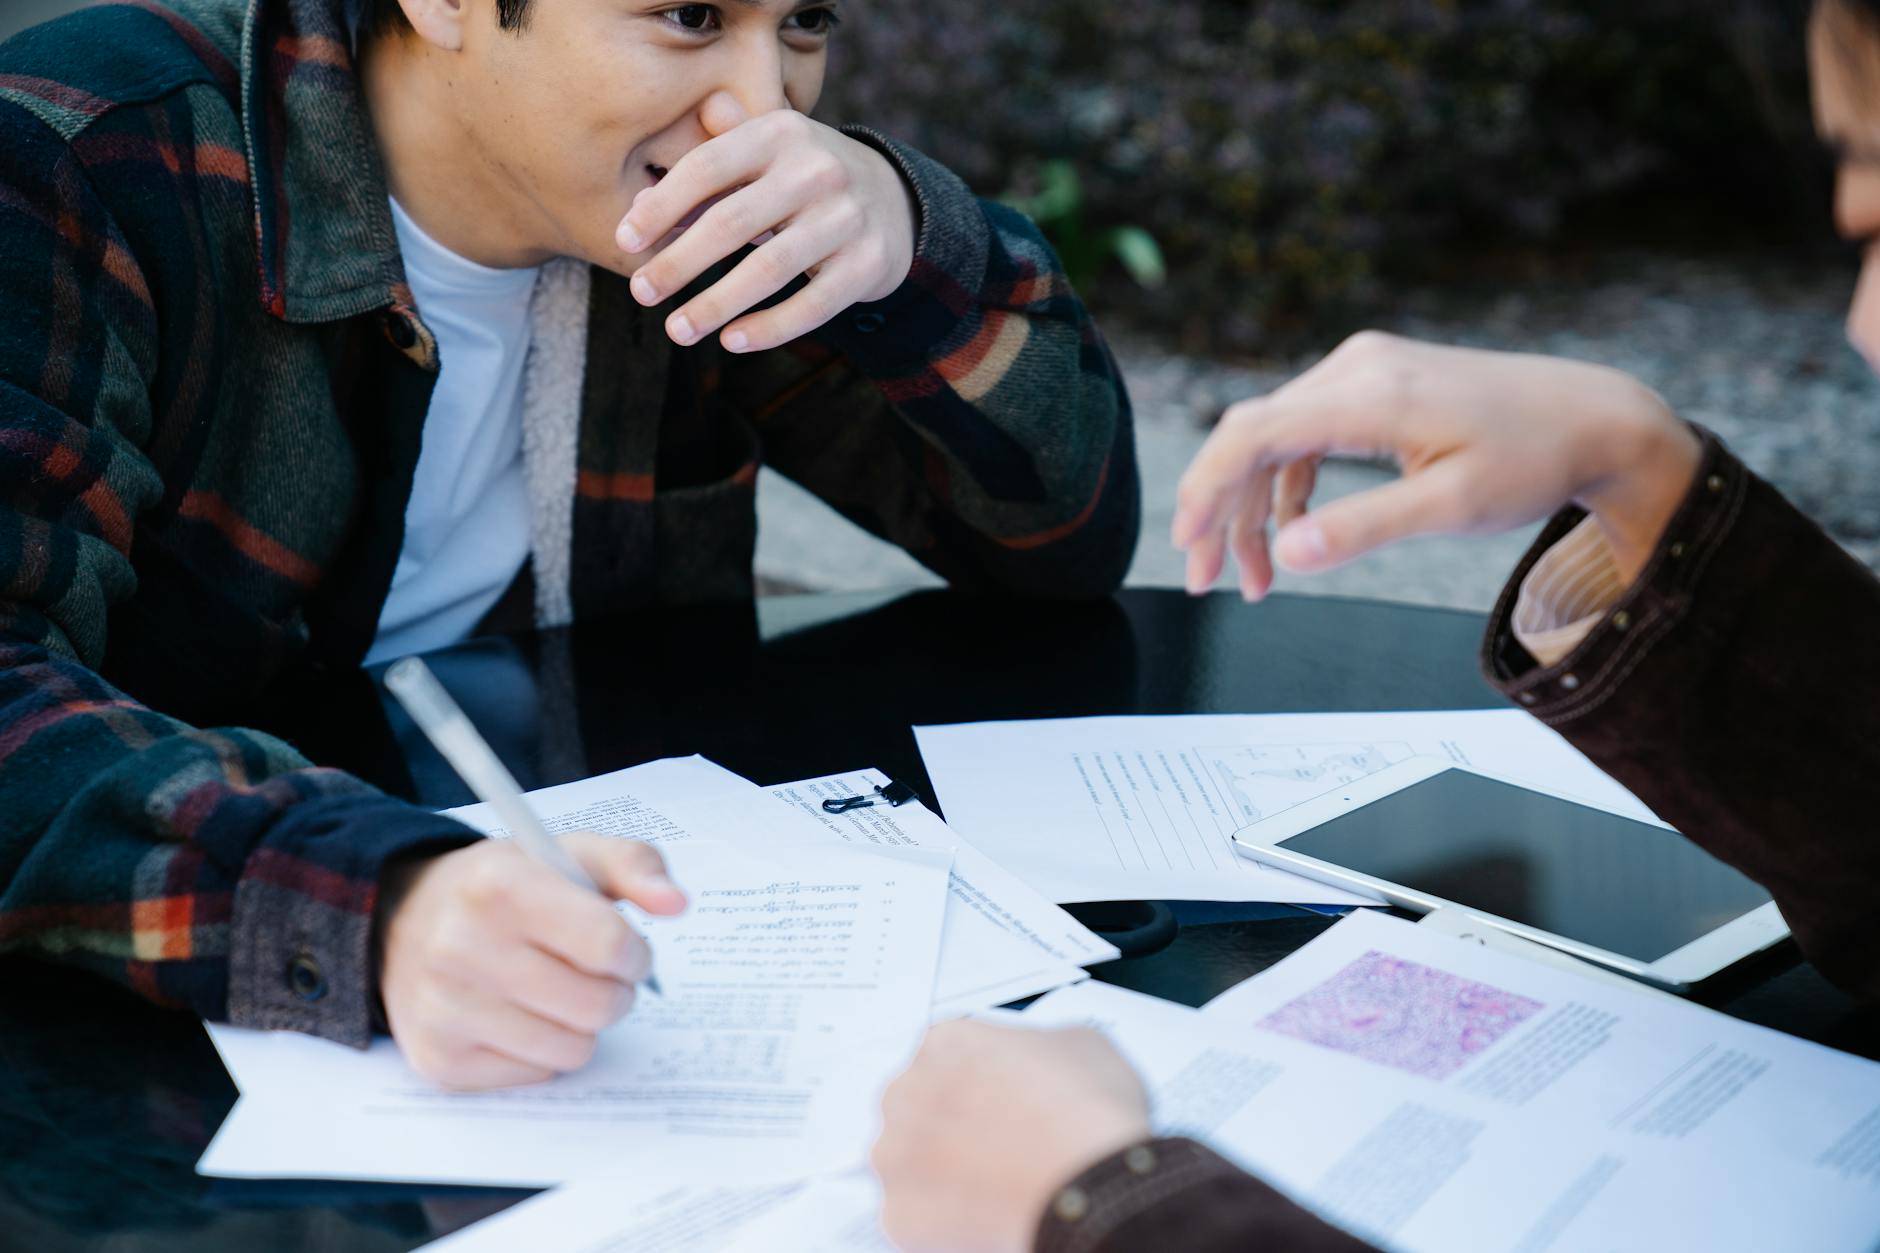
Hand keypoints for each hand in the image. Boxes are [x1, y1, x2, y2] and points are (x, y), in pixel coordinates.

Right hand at [376, 834, 685, 1089]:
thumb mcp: (567, 853)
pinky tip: (518, 1014)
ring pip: (572, 1050)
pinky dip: (541, 1052)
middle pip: (598, 1005)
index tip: (625, 948)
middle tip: (594, 973)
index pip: (609, 943)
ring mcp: (445, 1011)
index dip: (635, 951)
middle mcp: (461, 948)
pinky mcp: (439, 1061)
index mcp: (500, 887)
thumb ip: (635, 866)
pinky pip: (536, 1076)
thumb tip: (677, 904)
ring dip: (580, 1025)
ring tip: (555, 991)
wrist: (405, 920)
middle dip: (614, 991)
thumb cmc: (506, 886)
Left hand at [616, 93, 916, 354]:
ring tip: (677, 330)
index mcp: (780, 133)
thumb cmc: (801, 182)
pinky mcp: (868, 264)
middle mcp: (817, 170)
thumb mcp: (761, 159)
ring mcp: (847, 218)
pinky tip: (732, 342)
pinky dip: (769, 328)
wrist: (894, 200)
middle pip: (732, 223)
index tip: (624, 242)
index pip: (708, 167)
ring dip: (715, 305)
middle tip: (641, 293)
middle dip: (679, 263)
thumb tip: (640, 209)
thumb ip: (704, 175)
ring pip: (769, 270)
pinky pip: (811, 305)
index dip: (662, 207)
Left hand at [873, 1021, 1151, 1252]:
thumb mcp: (1081, 1044)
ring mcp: (897, 1154)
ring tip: (992, 1187)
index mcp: (946, 1041)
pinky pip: (913, 1217)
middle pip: (915, 1105)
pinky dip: (942, 1223)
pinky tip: (985, 1218)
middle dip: (947, 1125)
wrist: (1090, 1185)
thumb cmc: (1088, 1115)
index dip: (974, 1081)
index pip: (944, 1055)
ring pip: (906, 1162)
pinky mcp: (899, 1213)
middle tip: (994, 1147)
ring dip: (937, 1173)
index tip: (995, 1101)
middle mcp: (908, 1090)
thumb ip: (1039, 1045)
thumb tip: (1043, 1063)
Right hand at [1171, 332, 1703, 599]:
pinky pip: (1304, 433)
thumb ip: (1364, 529)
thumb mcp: (1452, 508)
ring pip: (1273, 438)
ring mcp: (1363, 369)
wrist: (1593, 418)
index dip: (1205, 490)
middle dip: (1221, 512)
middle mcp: (1355, 368)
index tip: (1186, 547)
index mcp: (1369, 393)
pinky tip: (1292, 533)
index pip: (1252, 435)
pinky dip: (1286, 485)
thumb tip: (1287, 552)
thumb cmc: (1534, 461)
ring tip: (1252, 578)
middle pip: (1251, 437)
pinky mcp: (1373, 382)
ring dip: (1253, 507)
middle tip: (1206, 581)